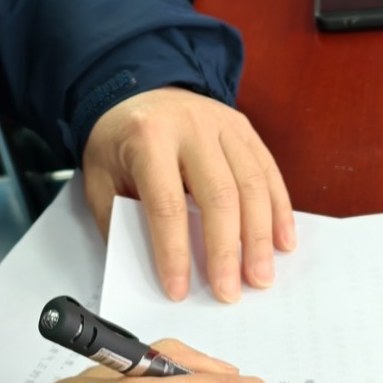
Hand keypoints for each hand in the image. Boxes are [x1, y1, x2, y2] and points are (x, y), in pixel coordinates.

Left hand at [83, 87, 294, 302]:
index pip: (166, 203)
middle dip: (227, 250)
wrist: (135, 89)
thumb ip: (119, 221)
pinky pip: (268, 170)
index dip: (174, 251)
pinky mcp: (243, 127)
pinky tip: (283, 242)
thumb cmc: (117, 141)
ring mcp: (223, 124)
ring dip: (260, 237)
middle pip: (219, 195)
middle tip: (230, 293)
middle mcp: (191, 127)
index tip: (179, 290)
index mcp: (148, 138)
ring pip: (251, 184)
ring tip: (261, 277)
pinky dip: (279, 209)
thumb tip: (146, 271)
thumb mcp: (99, 178)